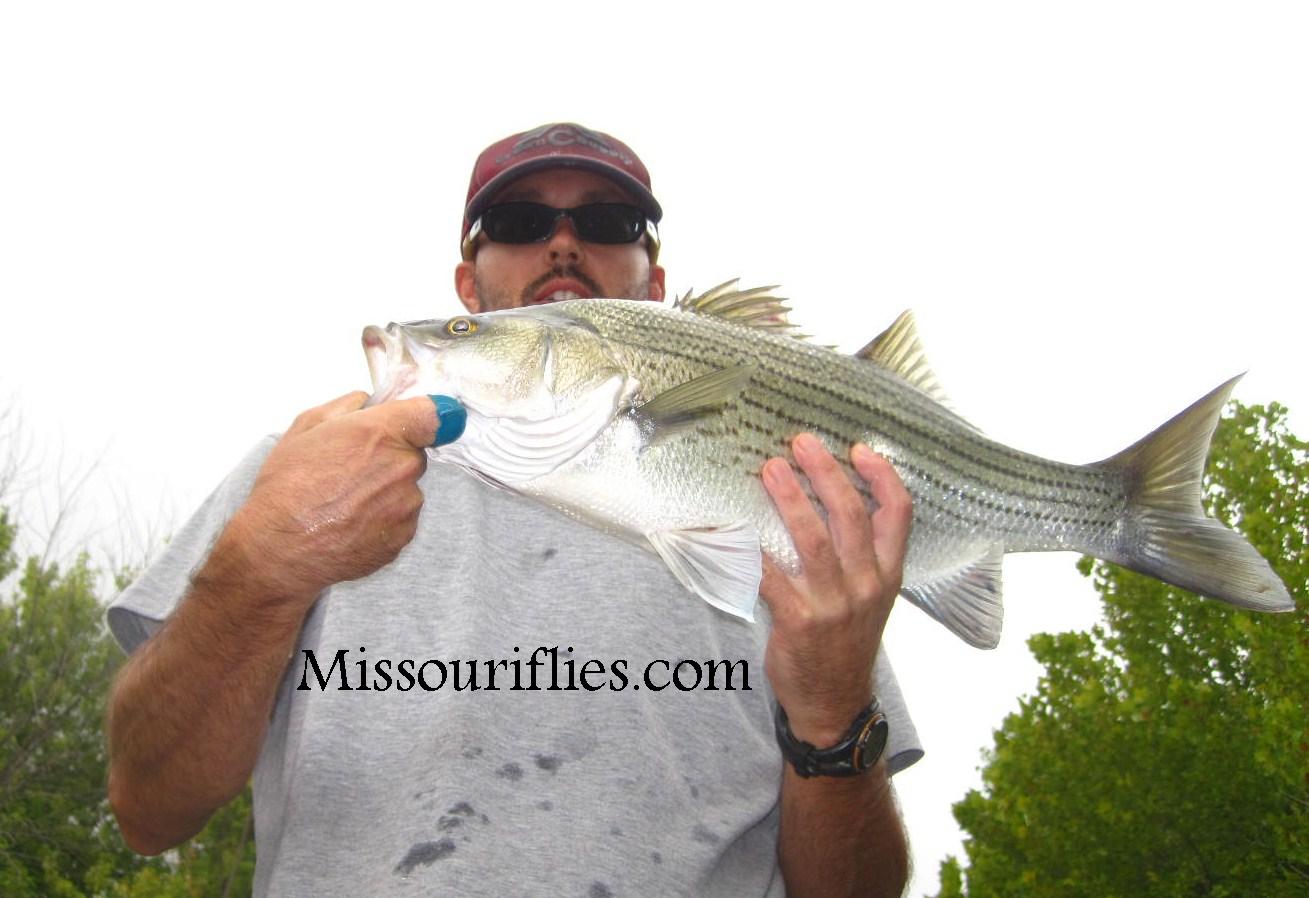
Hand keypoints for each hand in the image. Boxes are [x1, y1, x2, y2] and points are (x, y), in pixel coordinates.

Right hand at [230, 391, 438, 604]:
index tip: (416, 424)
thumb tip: (369, 402)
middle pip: (413, 454)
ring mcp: (407, 504)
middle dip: (389, 458)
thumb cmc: (287, 485)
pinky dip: (382, 519)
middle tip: (350, 472)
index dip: (427, 417)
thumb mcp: (306, 426)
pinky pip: (401, 518)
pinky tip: (351, 523)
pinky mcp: (404, 536)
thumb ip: (346, 405)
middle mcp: (404, 467)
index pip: (435, 415)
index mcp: (382, 433)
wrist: (280, 548)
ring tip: (345, 503)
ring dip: (385, 491)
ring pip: (406, 488)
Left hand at [759, 433, 911, 746]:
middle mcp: (866, 585)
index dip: (882, 477)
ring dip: (791, 499)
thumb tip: (825, 503)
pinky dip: (750, 548)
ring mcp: (834, 604)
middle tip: (801, 443)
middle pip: (850, 515)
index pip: (898, 515)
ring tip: (771, 470)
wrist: (835, 703)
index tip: (859, 449)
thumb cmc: (847, 643)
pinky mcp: (799, 620)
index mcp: (888, 575)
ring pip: (813, 539)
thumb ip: (860, 557)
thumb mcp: (872, 599)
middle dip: (825, 473)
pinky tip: (732, 527)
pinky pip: (771, 575)